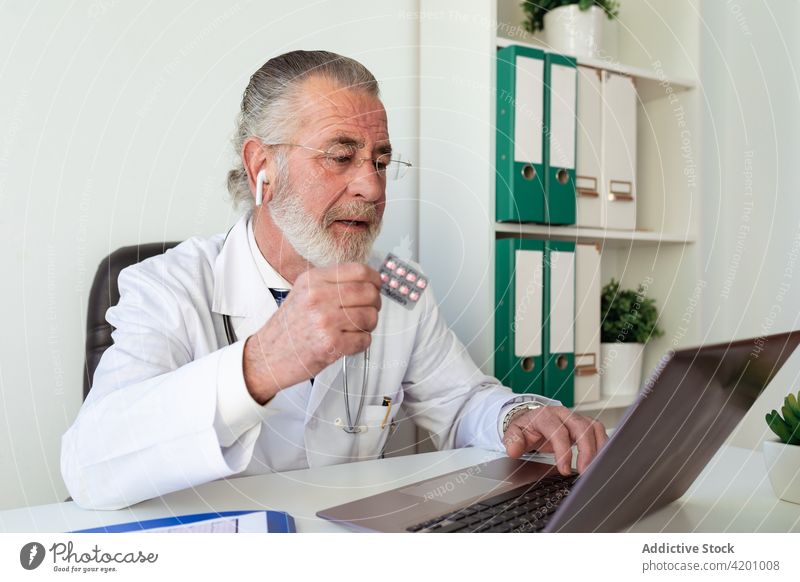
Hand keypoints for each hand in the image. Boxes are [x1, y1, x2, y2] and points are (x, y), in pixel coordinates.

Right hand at [243, 263, 381, 403]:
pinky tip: (348, 342)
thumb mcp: (303, 293)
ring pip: (370, 316)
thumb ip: (331, 284)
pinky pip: (364, 339)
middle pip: (369, 293)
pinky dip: (361, 343)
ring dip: (368, 326)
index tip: (376, 286)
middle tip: (368, 310)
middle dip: (374, 304)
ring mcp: (325, 321)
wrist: (267, 356)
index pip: (359, 271)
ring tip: (354, 329)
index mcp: (313, 280)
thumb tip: (367, 280)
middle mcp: (318, 297)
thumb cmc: (287, 328)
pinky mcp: (331, 344)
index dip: (374, 279)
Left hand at [502, 406, 607, 474]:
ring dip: (597, 448)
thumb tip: (513, 450)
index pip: (558, 431)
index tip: (564, 469)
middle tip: (585, 471)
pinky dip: (602, 444)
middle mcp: (563, 414)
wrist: (532, 419)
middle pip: (581, 427)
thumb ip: (512, 440)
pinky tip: (601, 459)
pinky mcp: (585, 423)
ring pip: (593, 427)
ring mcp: (575, 417)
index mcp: (545, 415)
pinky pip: (598, 430)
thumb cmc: (527, 427)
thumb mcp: (514, 432)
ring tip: (595, 468)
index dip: (564, 451)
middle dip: (586, 450)